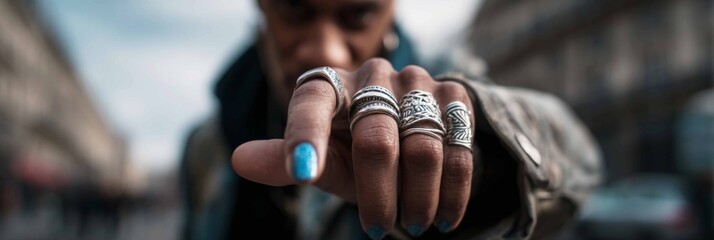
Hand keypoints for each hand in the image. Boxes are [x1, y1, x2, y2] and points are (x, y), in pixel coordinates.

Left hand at [232, 58, 475, 238]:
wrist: (412, 126)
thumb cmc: (353, 147)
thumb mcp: (323, 158)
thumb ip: (287, 161)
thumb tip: (240, 161)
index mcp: (330, 86)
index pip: (311, 105)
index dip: (305, 137)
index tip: (300, 174)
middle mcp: (373, 75)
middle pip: (376, 139)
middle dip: (378, 193)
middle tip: (378, 229)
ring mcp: (418, 81)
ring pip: (423, 147)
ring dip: (418, 197)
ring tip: (414, 225)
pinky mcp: (455, 94)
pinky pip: (459, 148)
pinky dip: (452, 191)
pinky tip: (444, 218)